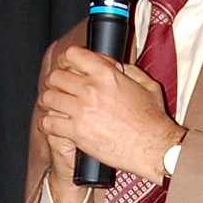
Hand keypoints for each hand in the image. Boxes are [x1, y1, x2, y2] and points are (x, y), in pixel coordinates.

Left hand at [38, 47, 183, 188]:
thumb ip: (127, 70)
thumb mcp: (146, 85)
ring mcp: (82, 112)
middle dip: (55, 82)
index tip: (65, 65)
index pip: (72, 54)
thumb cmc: (154, 120)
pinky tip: (53, 125)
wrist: (155, 148)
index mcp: (107, 74)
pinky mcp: (78, 133)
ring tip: (54, 106)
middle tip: (59, 89)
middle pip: (56, 76)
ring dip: (49, 102)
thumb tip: (112, 65)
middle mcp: (91, 89)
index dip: (65, 58)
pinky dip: (47, 124)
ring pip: (48, 98)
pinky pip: (49, 123)